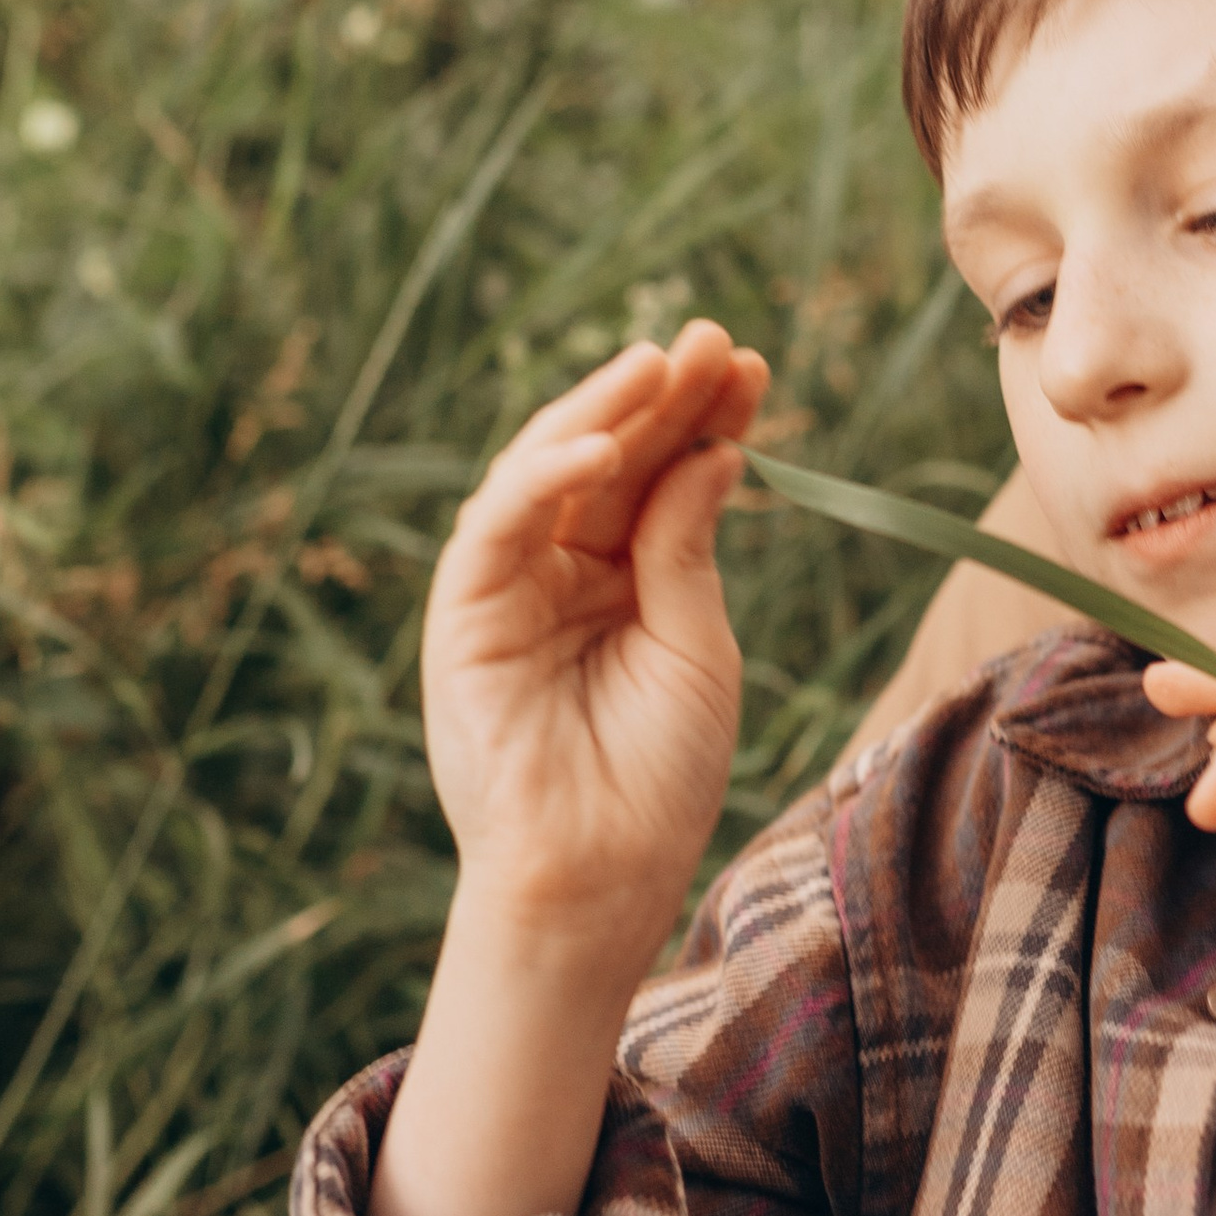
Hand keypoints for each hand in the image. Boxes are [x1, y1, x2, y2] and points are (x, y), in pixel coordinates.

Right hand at [421, 320, 765, 959]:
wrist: (599, 876)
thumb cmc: (657, 777)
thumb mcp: (698, 648)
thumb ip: (689, 550)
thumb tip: (713, 451)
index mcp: (627, 579)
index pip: (666, 477)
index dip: (704, 419)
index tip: (751, 365)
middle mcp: (565, 570)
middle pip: (614, 461)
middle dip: (662, 397)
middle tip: (712, 339)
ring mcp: (511, 585)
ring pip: (551, 471)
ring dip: (604, 410)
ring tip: (663, 362)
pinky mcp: (464, 610)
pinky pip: (499, 524)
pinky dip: (544, 475)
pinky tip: (603, 441)